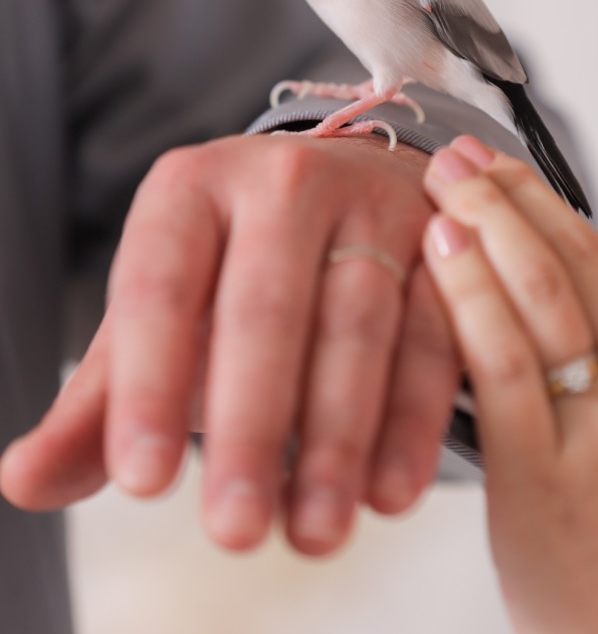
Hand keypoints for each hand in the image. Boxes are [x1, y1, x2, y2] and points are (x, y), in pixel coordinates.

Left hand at [0, 134, 458, 553]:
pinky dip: (414, 417)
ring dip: (338, 436)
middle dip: (251, 425)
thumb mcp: (163, 309)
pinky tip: (391, 492)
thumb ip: (102, 399)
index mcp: (192, 188)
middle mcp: (283, 180)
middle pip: (264, 307)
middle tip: (235, 530)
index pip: (159, 286)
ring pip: (357, 323)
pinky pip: (432, 332)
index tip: (138, 482)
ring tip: (315, 532)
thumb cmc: (234, 264)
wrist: (351, 182)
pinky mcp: (440, 240)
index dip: (148, 384)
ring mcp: (371, 203)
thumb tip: (23, 481)